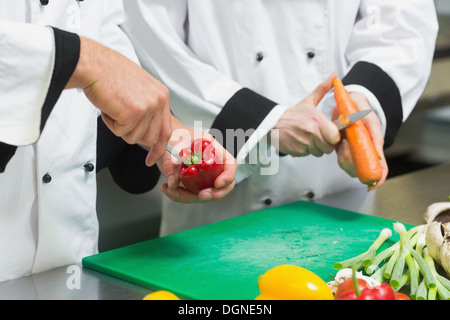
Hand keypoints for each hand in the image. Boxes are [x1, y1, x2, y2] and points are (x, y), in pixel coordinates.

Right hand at [66, 37, 171, 165]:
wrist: (93, 64)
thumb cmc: (109, 73)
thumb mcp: (138, 88)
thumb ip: (147, 107)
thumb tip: (147, 128)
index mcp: (162, 94)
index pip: (166, 130)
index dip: (159, 148)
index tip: (152, 158)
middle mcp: (158, 101)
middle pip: (151, 138)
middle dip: (133, 135)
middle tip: (119, 121)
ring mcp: (148, 107)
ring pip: (135, 137)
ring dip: (120, 127)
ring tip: (113, 107)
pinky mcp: (134, 113)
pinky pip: (121, 132)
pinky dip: (110, 123)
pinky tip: (108, 106)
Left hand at [157, 116, 236, 202]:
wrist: (162, 138)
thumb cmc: (172, 133)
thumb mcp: (171, 144)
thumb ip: (171, 163)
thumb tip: (174, 183)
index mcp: (212, 149)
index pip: (230, 164)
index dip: (228, 176)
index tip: (217, 184)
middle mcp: (210, 164)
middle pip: (222, 185)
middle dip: (213, 194)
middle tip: (200, 195)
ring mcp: (202, 175)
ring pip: (204, 193)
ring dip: (188, 197)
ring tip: (169, 189)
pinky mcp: (191, 183)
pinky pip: (190, 195)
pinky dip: (178, 196)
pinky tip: (166, 188)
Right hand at [271, 73, 339, 156]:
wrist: (272, 123)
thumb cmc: (292, 114)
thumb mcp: (309, 101)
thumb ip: (323, 88)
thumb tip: (334, 75)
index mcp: (317, 120)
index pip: (335, 137)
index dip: (333, 136)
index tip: (329, 133)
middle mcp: (311, 132)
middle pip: (328, 148)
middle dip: (325, 144)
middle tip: (318, 136)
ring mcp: (303, 143)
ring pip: (318, 153)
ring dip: (315, 148)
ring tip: (308, 138)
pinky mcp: (297, 151)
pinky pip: (308, 155)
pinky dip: (305, 151)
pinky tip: (301, 142)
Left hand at [333, 92, 387, 189]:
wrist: (346, 101)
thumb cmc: (361, 109)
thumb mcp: (369, 117)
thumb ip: (374, 134)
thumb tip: (378, 154)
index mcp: (375, 147)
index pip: (380, 168)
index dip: (378, 179)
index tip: (372, 184)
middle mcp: (365, 152)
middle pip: (361, 170)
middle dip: (353, 162)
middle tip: (348, 144)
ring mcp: (353, 152)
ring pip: (349, 165)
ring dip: (345, 156)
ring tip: (344, 139)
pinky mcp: (341, 150)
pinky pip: (340, 158)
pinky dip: (339, 152)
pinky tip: (340, 140)